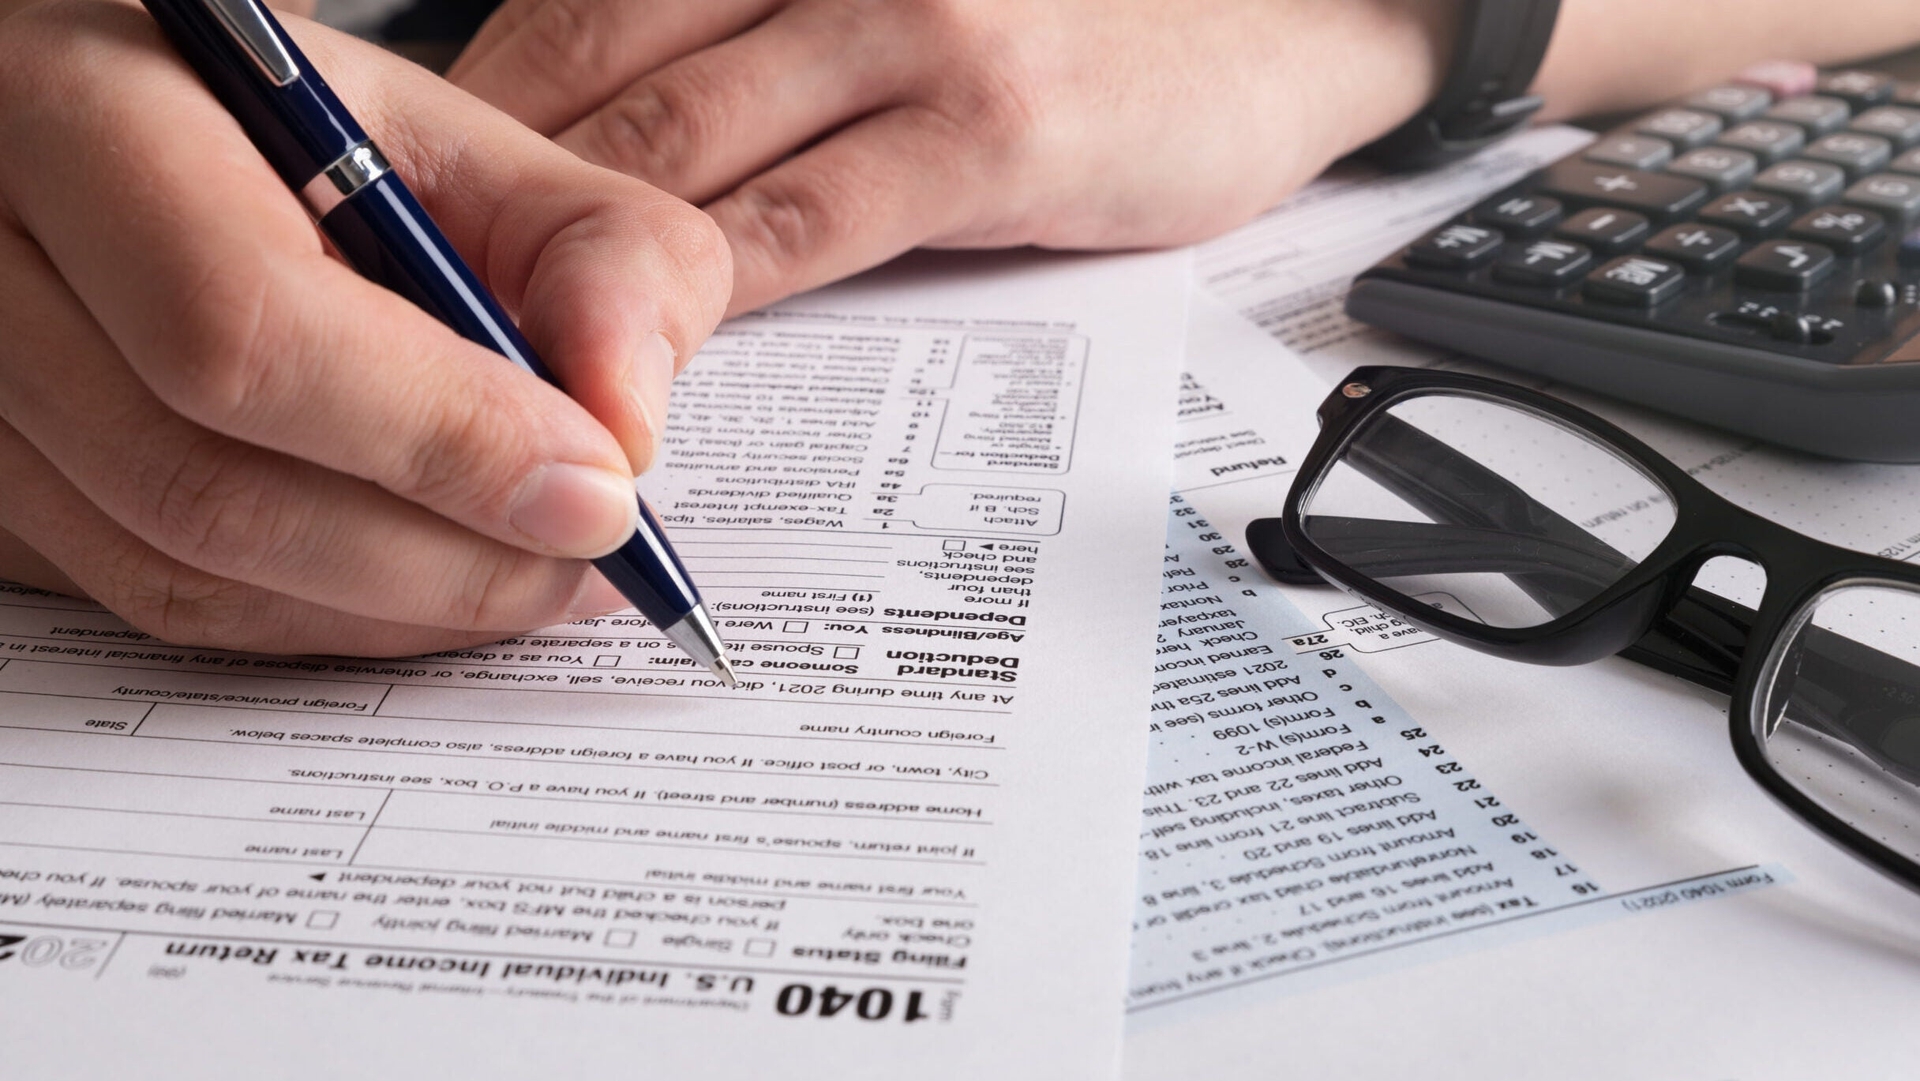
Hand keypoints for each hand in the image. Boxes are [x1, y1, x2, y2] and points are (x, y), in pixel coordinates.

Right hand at [0, 0, 729, 654]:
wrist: (130, 151)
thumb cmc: (296, 142)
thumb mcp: (460, 143)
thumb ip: (593, 251)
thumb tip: (629, 423)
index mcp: (90, 123)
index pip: (246, 328)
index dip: (443, 435)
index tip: (602, 492)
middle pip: (206, 483)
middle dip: (444, 554)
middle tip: (591, 560)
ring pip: (182, 572)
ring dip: (399, 608)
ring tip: (540, 576)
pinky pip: (161, 604)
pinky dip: (326, 622)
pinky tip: (432, 584)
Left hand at [448, 0, 1455, 313]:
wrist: (1278, 27)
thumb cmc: (1074, 29)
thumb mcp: (896, 17)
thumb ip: (766, 62)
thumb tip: (623, 162)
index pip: (588, 2)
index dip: (482, 103)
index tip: (415, 196)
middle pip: (602, 61)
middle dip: (490, 183)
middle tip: (420, 286)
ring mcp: (910, 30)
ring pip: (682, 142)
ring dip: (575, 251)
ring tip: (503, 339)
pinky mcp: (987, 130)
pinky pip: (803, 221)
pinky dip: (709, 294)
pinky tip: (658, 350)